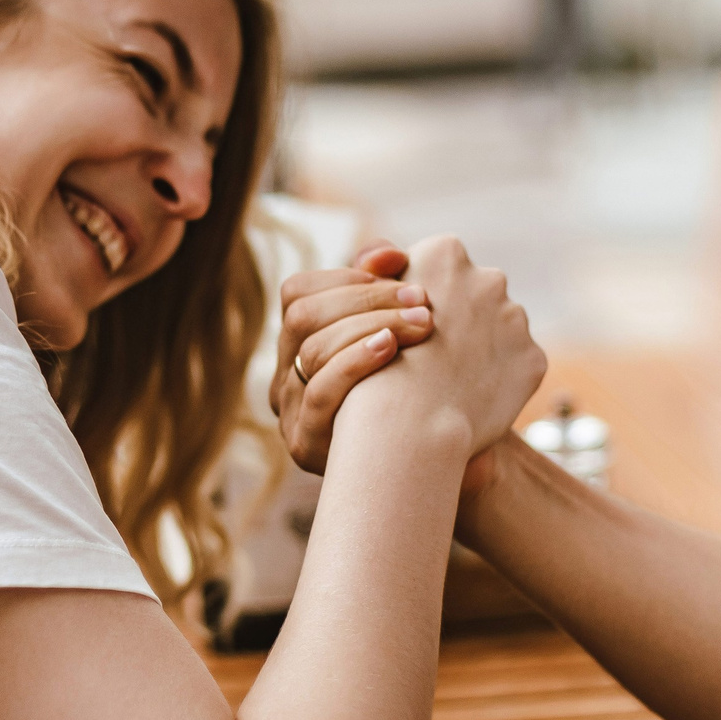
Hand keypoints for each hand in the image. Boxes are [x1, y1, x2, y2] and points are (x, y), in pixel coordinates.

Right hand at [272, 243, 429, 471]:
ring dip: (369, 327)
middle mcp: (285, 377)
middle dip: (365, 299)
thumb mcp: (406, 338)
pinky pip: (320, 393)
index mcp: (299, 345)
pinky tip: (392, 351)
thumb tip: (388, 253)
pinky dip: (355, 363)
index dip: (346, 276)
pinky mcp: (306, 445)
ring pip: (310, 349)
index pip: (298, 291)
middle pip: (301, 315)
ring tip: (421, 322)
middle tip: (421, 298)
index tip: (400, 271)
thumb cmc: (419, 393)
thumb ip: (390, 292)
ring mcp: (291, 413)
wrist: (435, 466)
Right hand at [348, 236, 544, 454]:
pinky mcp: (533, 358)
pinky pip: (517, 364)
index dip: (423, 298)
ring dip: (483, 346)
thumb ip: (389, 273)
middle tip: (433, 355)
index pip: (441, 265)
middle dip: (463, 315)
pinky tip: (473, 396)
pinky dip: (501, 378)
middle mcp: (487, 277)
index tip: (410, 324)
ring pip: (501, 328)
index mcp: (445, 253)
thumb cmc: (376, 364)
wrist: (408, 425)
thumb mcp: (372, 302)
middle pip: (476, 292)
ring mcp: (516, 319)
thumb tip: (401, 259)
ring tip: (452, 379)